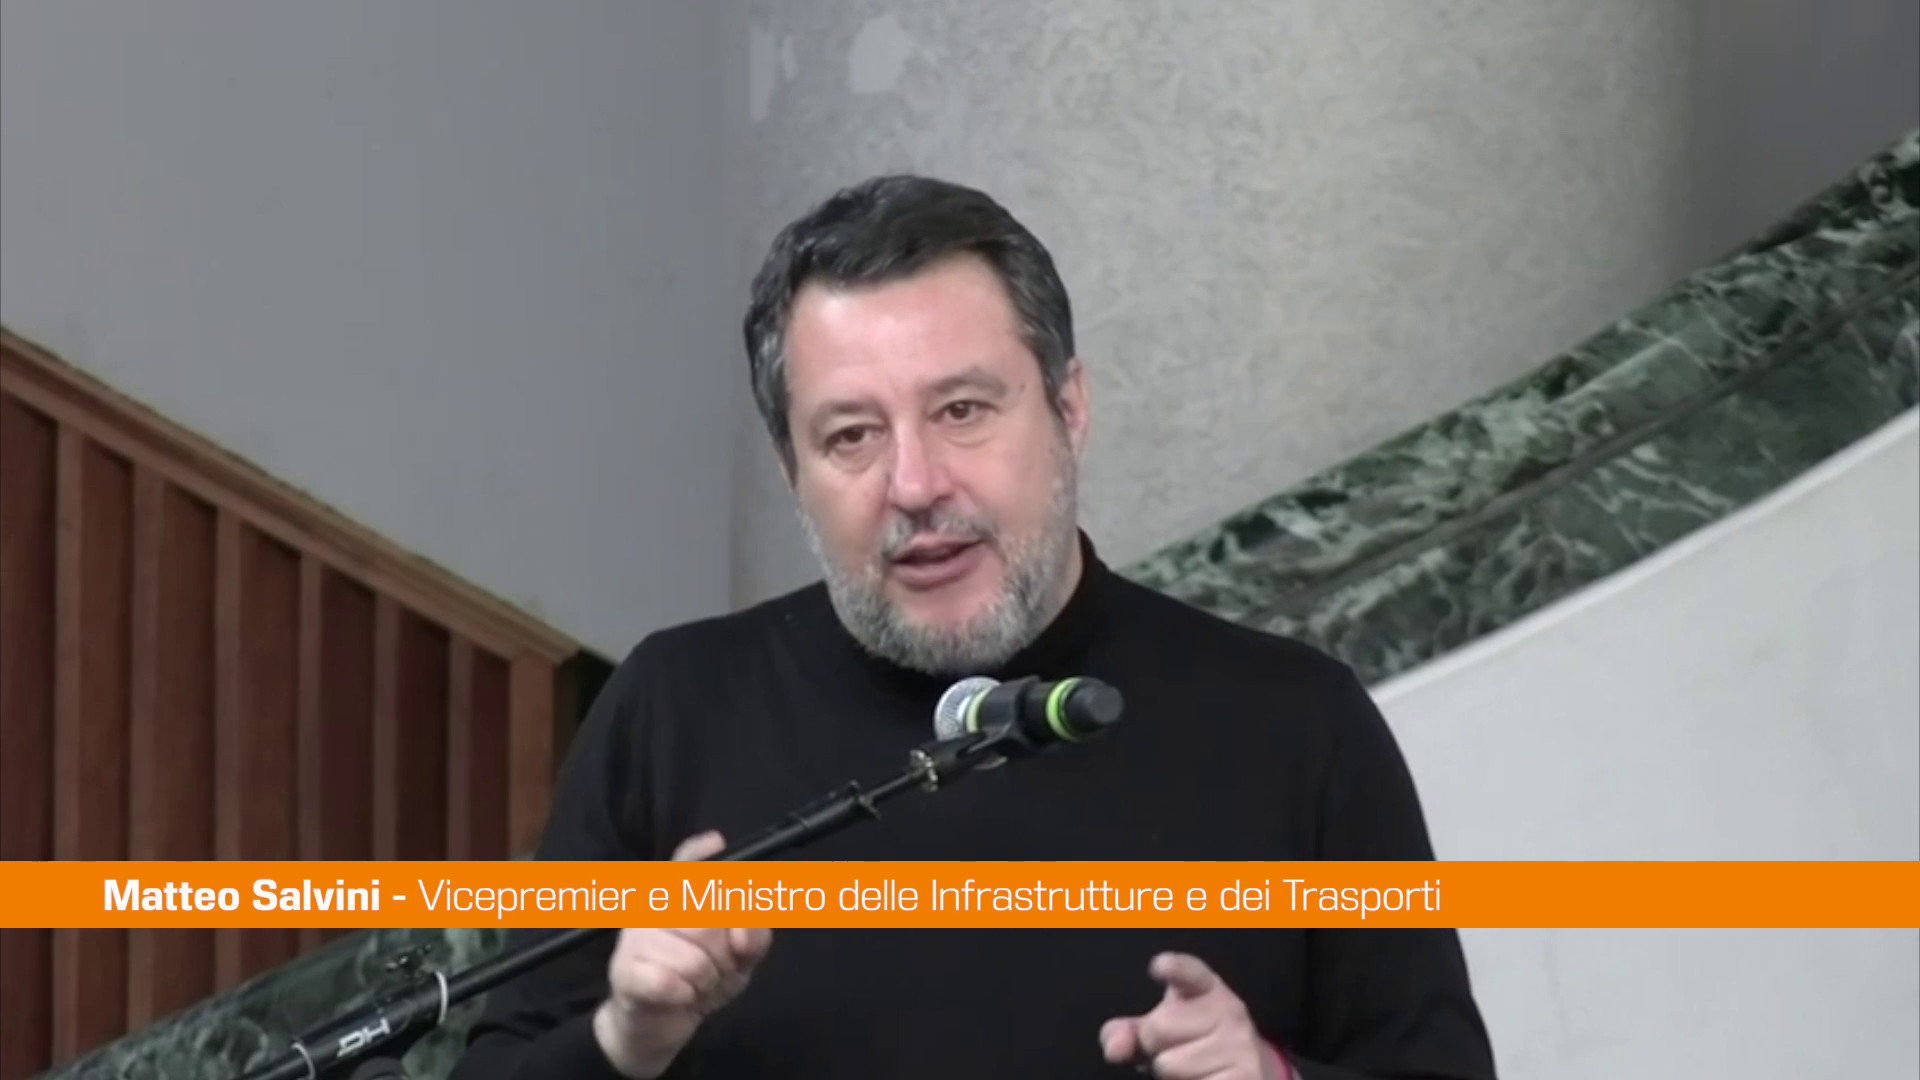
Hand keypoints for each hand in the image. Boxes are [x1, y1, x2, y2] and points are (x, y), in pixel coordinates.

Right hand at [592, 832, 773, 1077]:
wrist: (658, 1024)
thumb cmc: (701, 979)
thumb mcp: (739, 957)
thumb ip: (754, 935)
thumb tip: (744, 929)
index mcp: (678, 897)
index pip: (685, 863)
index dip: (700, 853)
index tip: (717, 843)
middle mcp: (651, 908)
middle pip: (707, 921)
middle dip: (724, 955)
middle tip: (717, 967)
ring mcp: (634, 939)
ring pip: (694, 960)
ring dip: (706, 982)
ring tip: (696, 984)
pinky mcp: (623, 972)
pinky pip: (671, 983)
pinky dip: (685, 997)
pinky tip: (678, 996)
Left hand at [1100, 953, 1285, 1079]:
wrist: (1248, 1066)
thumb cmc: (1194, 1040)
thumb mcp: (1161, 1027)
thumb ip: (1127, 1031)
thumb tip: (1114, 1050)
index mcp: (1206, 988)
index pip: (1191, 972)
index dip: (1175, 968)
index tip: (1160, 966)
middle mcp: (1229, 1011)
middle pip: (1158, 1028)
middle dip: (1154, 1045)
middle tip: (1177, 1047)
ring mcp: (1240, 1046)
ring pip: (1169, 1065)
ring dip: (1171, 1075)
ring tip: (1193, 1068)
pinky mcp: (1246, 1077)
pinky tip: (1205, 1079)